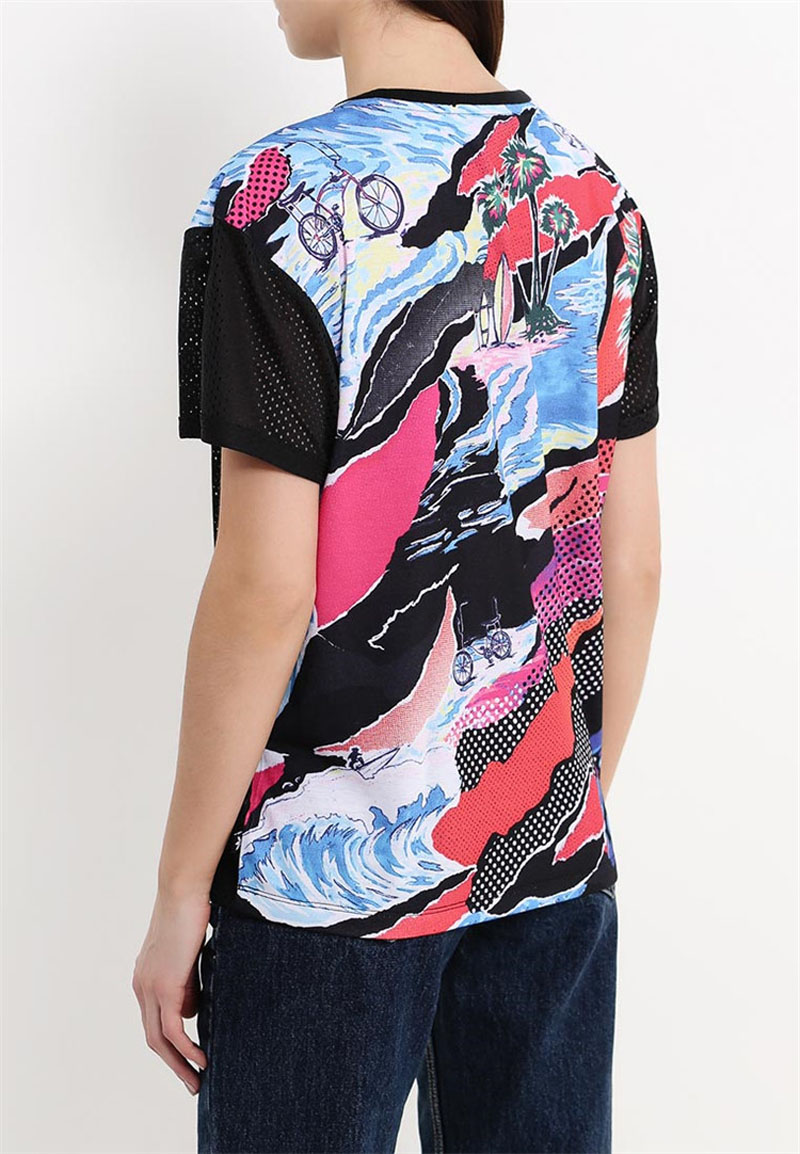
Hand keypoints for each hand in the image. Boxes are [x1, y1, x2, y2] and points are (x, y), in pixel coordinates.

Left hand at [132, 890, 210, 1093]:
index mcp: (145, 977)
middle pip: (152, 1038)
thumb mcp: (187, 955)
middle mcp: (141, 986)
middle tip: (192, 1081)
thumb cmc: (190, 912)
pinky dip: (186, 1049)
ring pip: (159, 1040)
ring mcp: (149, 987)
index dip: (171, 1044)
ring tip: (198, 1079)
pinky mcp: (164, 986)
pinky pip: (172, 1029)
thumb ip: (187, 983)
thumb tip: (192, 1012)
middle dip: (173, 1064)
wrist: (183, 890)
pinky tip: (202, 1059)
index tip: (190, 1059)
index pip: (154, 1020)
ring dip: (179, 1064)